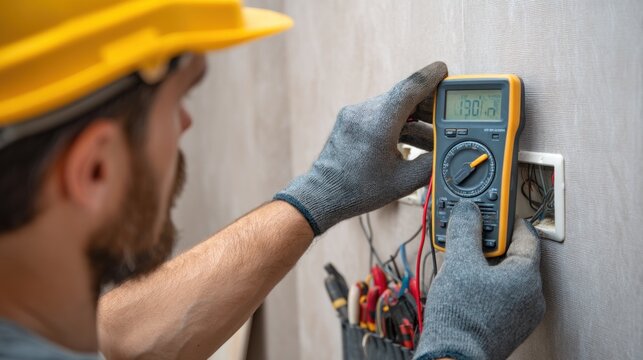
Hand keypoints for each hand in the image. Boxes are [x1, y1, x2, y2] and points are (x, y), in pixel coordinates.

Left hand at [274, 62, 447, 234]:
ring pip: (392, 106)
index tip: (444, 69)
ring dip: (413, 117)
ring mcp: (354, 114)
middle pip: (403, 96)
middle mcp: (364, 112)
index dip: (431, 76)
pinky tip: (410, 138)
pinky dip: (398, 123)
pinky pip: (380, 114)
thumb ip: (430, 164)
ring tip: (431, 136)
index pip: (410, 87)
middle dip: (427, 104)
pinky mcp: (349, 120)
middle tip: (445, 113)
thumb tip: (446, 152)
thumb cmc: (358, 191)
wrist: (323, 195)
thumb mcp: (404, 181)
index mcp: (379, 123)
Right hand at [414, 201, 545, 359]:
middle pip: (512, 254)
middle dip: (487, 242)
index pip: (524, 233)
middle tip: (467, 235)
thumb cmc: (461, 317)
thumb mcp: (459, 262)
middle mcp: (531, 295)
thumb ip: (464, 229)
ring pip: (504, 274)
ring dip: (482, 262)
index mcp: (527, 276)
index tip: (488, 211)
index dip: (504, 219)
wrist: (453, 356)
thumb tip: (467, 210)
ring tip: (459, 259)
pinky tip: (462, 283)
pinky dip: (483, 282)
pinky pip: (499, 293)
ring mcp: (521, 313)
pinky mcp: (507, 325)